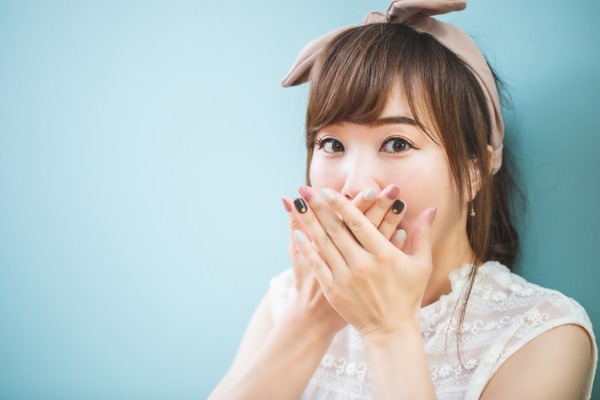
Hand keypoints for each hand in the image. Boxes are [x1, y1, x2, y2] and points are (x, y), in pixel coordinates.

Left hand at [290, 188, 435, 336]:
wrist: (391, 330)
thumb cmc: (408, 295)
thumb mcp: (420, 265)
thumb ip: (422, 235)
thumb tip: (432, 209)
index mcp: (384, 255)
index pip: (360, 224)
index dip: (343, 206)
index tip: (328, 190)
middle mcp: (362, 265)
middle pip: (337, 230)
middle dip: (319, 207)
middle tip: (305, 189)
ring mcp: (346, 279)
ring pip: (323, 244)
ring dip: (309, 222)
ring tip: (297, 204)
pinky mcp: (334, 291)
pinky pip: (317, 265)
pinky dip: (307, 249)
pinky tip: (297, 233)